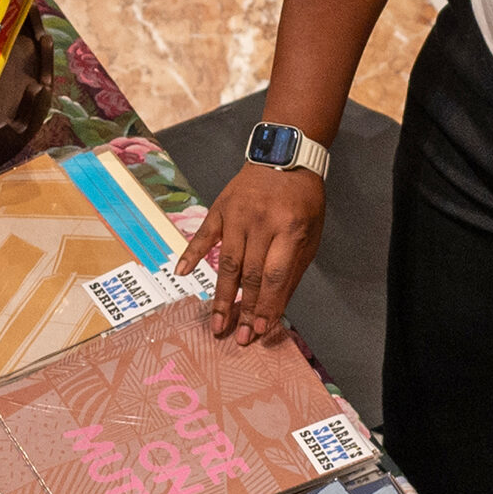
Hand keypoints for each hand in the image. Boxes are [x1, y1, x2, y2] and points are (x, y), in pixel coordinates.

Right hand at [175, 161, 323, 343]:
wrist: (285, 157)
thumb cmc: (302, 200)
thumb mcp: (310, 234)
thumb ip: (293, 270)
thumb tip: (276, 309)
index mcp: (290, 229)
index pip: (276, 276)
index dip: (267, 306)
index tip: (262, 330)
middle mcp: (261, 222)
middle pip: (251, 274)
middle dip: (245, 309)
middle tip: (240, 337)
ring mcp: (237, 214)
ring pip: (227, 263)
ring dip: (221, 296)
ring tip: (218, 322)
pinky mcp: (219, 208)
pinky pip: (203, 235)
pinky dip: (191, 254)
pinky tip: (182, 274)